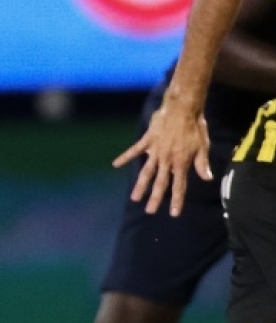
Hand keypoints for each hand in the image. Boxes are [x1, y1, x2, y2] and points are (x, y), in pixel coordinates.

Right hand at [112, 99, 211, 216]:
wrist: (182, 109)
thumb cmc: (195, 128)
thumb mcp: (203, 146)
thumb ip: (202, 163)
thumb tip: (207, 178)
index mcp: (181, 163)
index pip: (179, 185)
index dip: (177, 200)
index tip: (173, 213)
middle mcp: (166, 160)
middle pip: (160, 183)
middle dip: (155, 198)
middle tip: (149, 211)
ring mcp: (155, 151)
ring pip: (146, 172)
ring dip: (140, 186)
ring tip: (134, 198)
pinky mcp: (147, 141)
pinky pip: (134, 151)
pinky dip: (125, 157)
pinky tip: (115, 164)